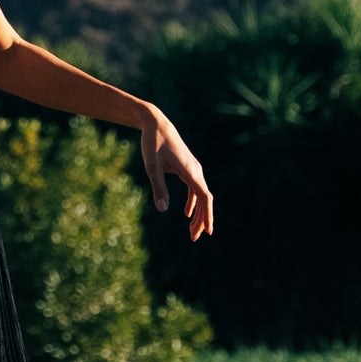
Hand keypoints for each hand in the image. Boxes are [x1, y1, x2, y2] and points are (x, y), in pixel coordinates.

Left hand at [138, 112, 215, 241]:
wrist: (156, 123)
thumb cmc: (152, 144)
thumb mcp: (152, 167)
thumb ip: (158, 188)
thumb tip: (163, 210)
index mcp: (190, 171)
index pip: (204, 198)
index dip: (207, 215)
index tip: (208, 231)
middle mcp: (196, 170)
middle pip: (205, 199)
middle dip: (201, 219)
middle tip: (195, 237)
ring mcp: (193, 168)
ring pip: (201, 195)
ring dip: (198, 212)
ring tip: (192, 230)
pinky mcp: (188, 167)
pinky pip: (195, 188)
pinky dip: (193, 201)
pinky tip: (187, 212)